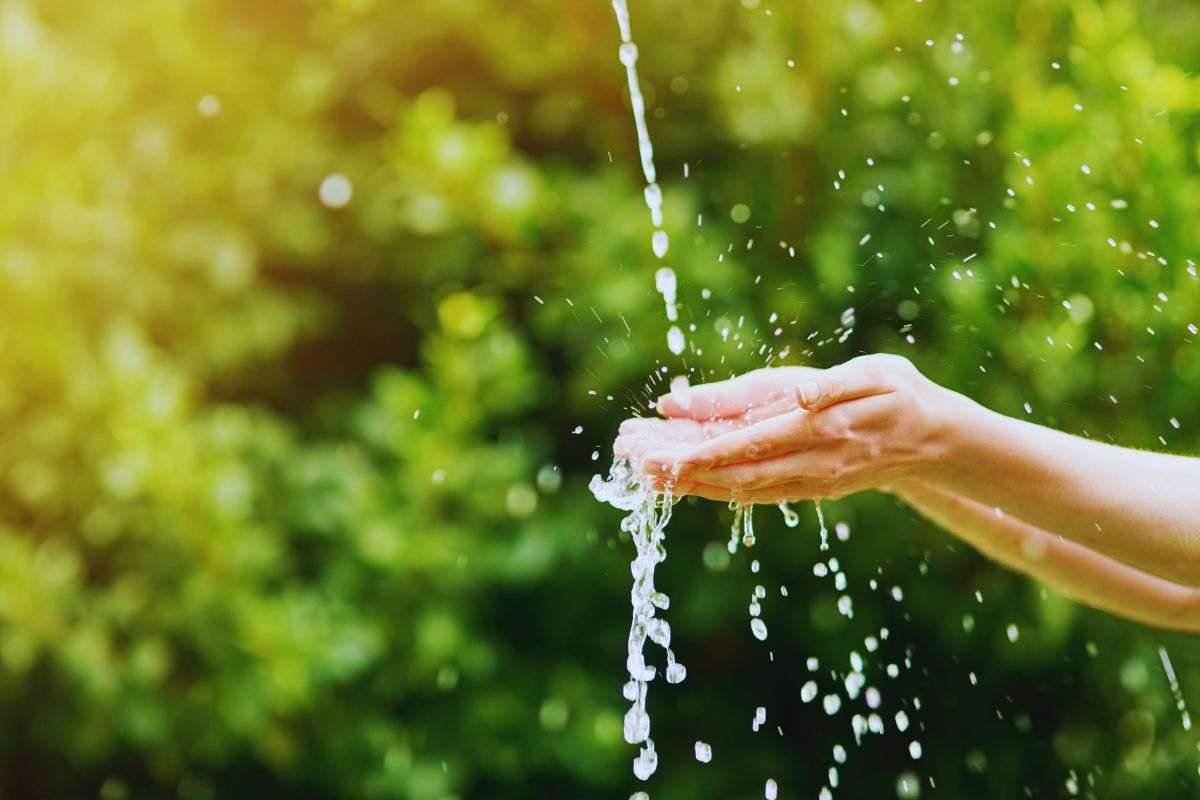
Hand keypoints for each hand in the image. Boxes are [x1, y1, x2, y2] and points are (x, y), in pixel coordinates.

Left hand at [614, 354, 962, 502]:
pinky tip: (685, 481)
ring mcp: (807, 482)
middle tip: (633, 461)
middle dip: (681, 470)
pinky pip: (754, 492)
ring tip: (644, 470)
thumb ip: (833, 385)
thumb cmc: (899, 394)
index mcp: (821, 431)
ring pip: (739, 488)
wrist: (934, 439)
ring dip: (690, 481)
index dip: (704, 453)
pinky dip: (716, 487)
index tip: (663, 455)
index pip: (750, 446)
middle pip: (733, 473)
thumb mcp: (872, 375)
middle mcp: (809, 465)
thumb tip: (801, 394)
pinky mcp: (807, 488)